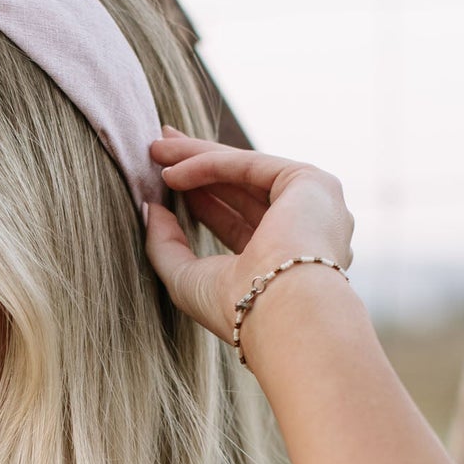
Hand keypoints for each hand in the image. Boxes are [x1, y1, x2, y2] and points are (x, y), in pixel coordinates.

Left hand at [143, 127, 353, 344]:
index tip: (164, 182)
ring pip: (245, 171)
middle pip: (240, 188)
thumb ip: (166, 245)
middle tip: (158, 149)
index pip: (236, 220)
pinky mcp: (311, 182)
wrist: (279, 314)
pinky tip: (173, 171)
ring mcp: (313, 205)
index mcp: (286, 261)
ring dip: (198, 157)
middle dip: (196, 166)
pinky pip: (250, 165)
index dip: (200, 199)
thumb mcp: (187, 279)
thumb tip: (151, 209)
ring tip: (156, 150)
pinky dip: (208, 163)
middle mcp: (306, 230)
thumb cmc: (237, 310)